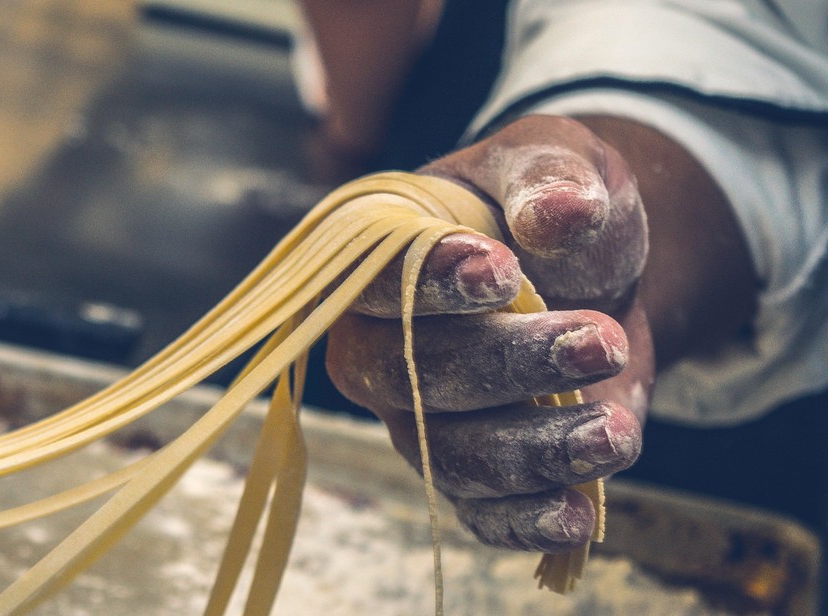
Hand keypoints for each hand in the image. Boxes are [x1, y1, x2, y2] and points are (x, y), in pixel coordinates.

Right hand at [326, 115, 649, 551]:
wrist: (589, 270)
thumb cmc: (546, 204)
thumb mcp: (553, 158)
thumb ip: (548, 174)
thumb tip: (559, 214)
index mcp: (376, 258)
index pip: (374, 280)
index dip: (430, 285)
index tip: (504, 272)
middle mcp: (377, 345)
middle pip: (408, 376)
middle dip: (505, 367)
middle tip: (599, 339)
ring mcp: (415, 414)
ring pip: (447, 453)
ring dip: (532, 449)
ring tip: (614, 430)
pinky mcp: (465, 468)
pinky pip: (477, 510)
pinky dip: (523, 519)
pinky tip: (578, 512)